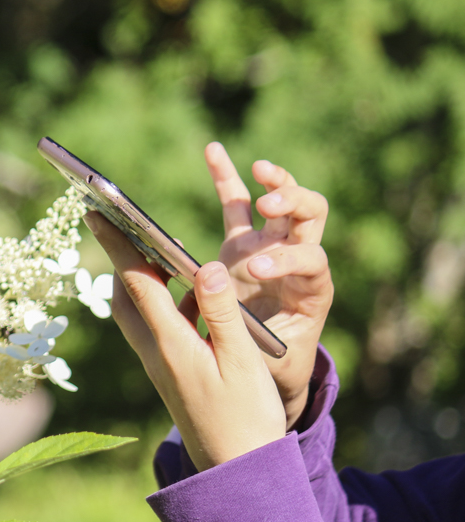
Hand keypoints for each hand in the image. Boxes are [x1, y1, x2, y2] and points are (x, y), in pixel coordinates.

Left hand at [86, 211, 286, 470]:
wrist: (236, 472)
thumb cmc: (245, 418)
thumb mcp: (242, 361)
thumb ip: (224, 312)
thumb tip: (206, 266)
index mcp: (170, 344)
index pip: (136, 283)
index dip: (118, 243)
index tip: (96, 210)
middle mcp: (156, 352)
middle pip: (126, 295)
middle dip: (121, 257)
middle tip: (119, 221)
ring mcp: (160, 363)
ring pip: (140, 311)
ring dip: (145, 278)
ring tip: (156, 247)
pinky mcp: (171, 372)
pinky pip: (160, 325)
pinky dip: (167, 301)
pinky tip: (191, 292)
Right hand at [206, 142, 332, 428]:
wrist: (266, 372)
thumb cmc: (266, 369)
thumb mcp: (259, 359)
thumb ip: (235, 326)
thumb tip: (208, 292)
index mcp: (312, 292)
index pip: (311, 260)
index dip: (286, 259)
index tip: (256, 270)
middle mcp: (298, 261)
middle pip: (311, 214)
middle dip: (292, 203)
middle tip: (268, 207)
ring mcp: (270, 248)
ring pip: (284, 199)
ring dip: (276, 181)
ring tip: (259, 171)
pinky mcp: (242, 245)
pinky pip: (238, 202)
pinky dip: (227, 175)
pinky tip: (212, 150)